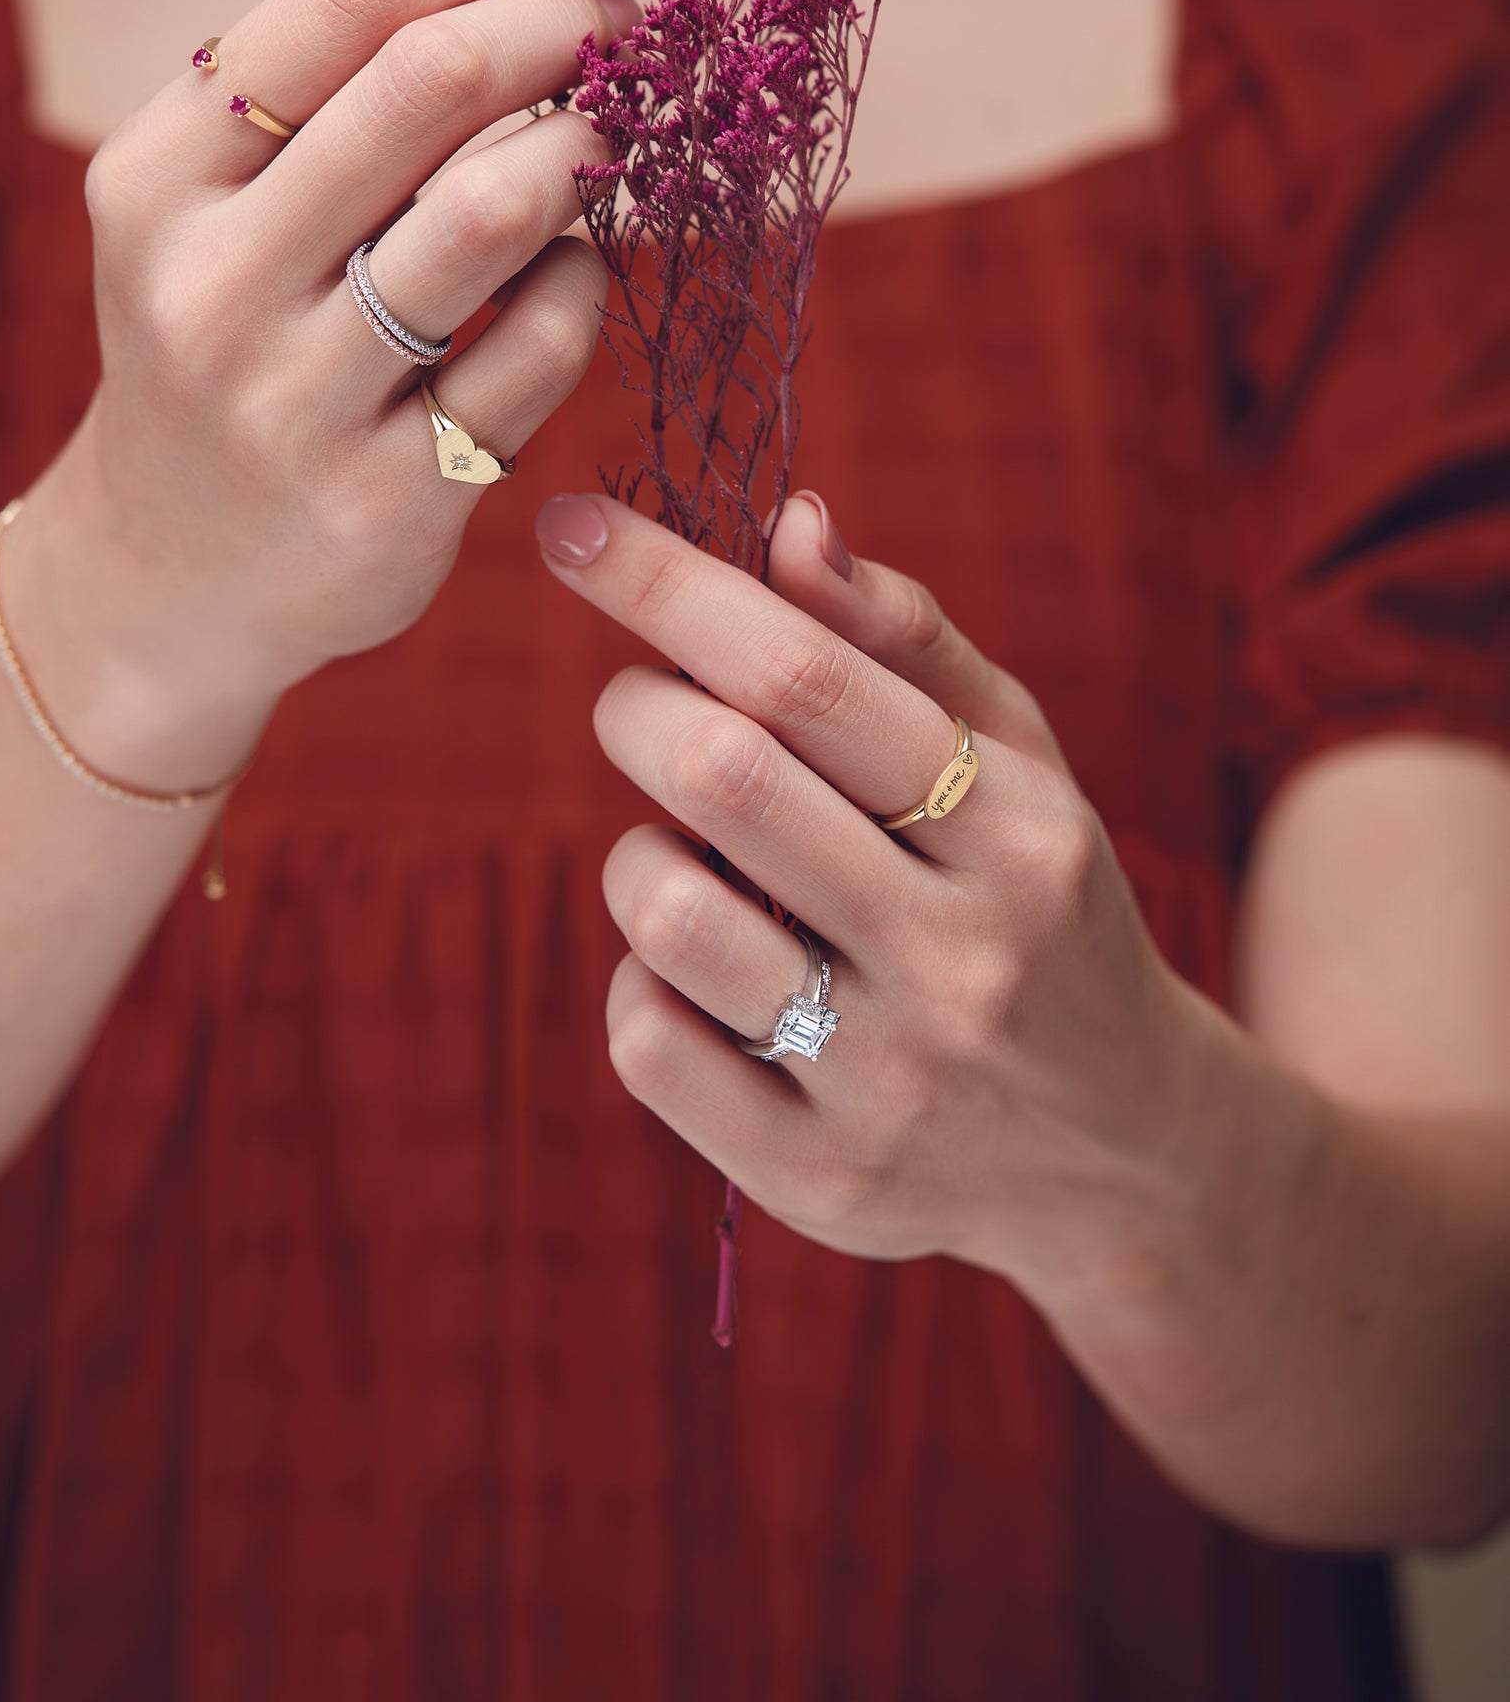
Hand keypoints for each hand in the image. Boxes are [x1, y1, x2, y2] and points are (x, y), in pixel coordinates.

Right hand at [14, 0, 645, 778]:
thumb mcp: (251, 176)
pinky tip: (572, 273)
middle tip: (638, 11)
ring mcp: (292, 400)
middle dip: (566, 19)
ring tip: (609, 132)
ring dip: (586, 149)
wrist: (166, 574)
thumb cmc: (236, 325)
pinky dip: (584, 287)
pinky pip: (539, 351)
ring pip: (496, 216)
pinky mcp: (384, 502)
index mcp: (159, 170)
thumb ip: (377, 15)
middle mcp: (210, 279)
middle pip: (433, 82)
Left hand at [535, 487, 1211, 1300]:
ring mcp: (891, 1082)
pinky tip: (703, 975)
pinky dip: (641, 981)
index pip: (808, 675)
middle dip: (637, 710)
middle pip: (724, 776)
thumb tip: (790, 524)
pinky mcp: (819, 1177)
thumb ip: (901, 637)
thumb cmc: (1035, 903)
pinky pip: (648, 1043)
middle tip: (641, 707)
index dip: (669, 586)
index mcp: (1020, 831)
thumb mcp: (1017, 759)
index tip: (572, 526)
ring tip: (687, 854)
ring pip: (670, 914)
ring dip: (639, 854)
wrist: (1129, 1155)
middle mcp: (963, 958)